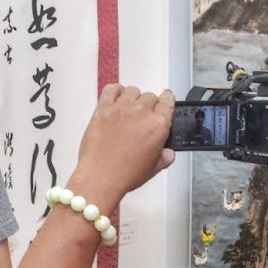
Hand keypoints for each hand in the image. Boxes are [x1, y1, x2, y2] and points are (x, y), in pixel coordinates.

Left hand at [69, 84, 174, 209]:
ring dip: (133, 98)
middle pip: (150, 96)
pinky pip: (110, 89)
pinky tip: (115, 98)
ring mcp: (121, 109)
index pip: (168, 101)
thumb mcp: (153, 168)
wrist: (100, 177)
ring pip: (132, 91)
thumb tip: (167, 153)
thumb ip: (165, 156)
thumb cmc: (124, 174)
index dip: (166, 100)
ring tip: (129, 109)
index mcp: (158, 125)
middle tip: (142, 118)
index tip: (164, 101)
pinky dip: (115, 91)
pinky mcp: (103, 109)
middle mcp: (141, 113)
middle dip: (148, 106)